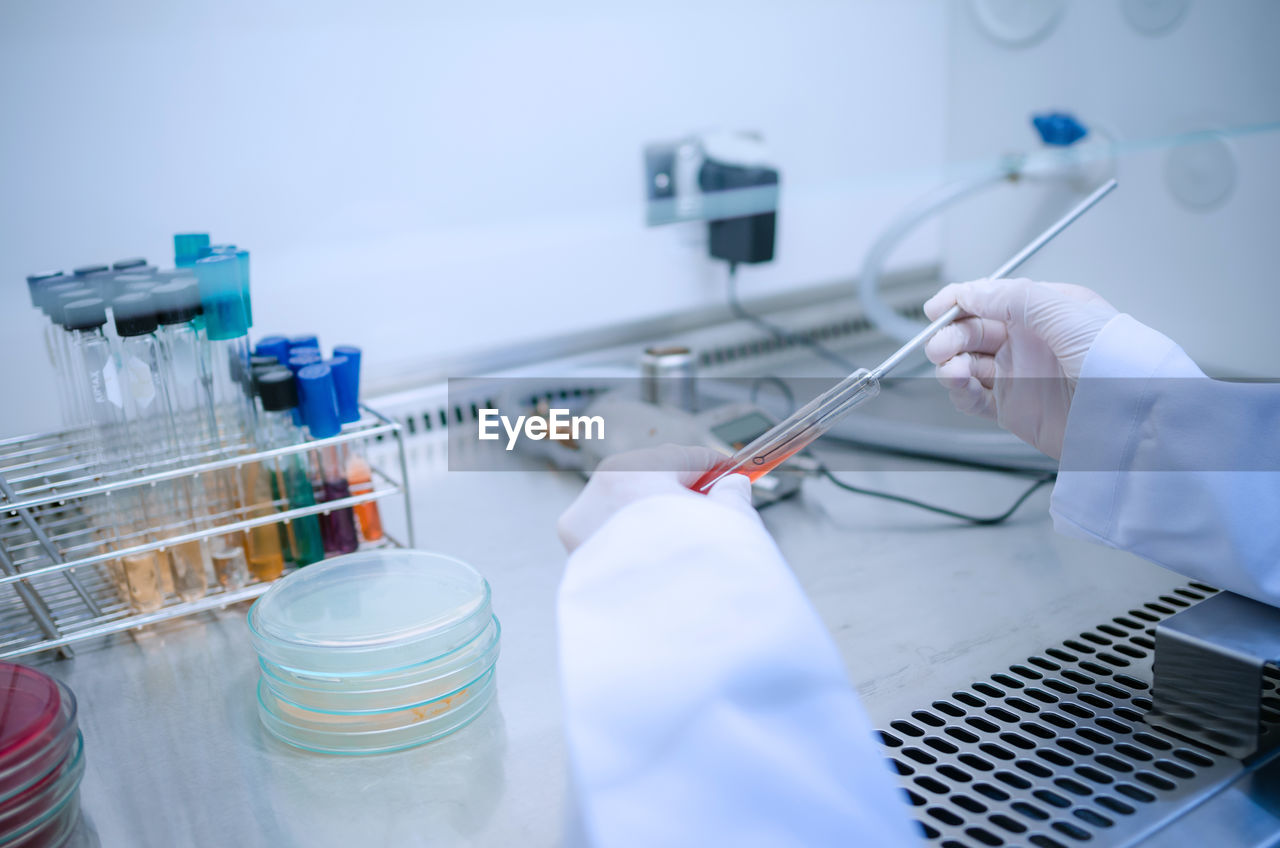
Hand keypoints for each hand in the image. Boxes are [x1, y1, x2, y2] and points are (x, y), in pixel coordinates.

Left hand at [557, 445, 754, 553]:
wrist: (666, 633)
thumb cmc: (697, 571)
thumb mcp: (733, 523)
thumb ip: (732, 496)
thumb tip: (732, 487)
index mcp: (633, 471)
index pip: (679, 458)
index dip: (713, 468)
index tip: (731, 475)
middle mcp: (598, 493)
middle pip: (649, 483)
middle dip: (682, 496)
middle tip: (716, 512)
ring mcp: (582, 529)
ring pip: (628, 514)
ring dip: (658, 523)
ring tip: (693, 548)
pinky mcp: (579, 563)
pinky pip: (615, 544)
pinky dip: (639, 549)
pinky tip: (667, 567)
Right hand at [923, 278, 1118, 459]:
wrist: (1133, 420)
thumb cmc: (1118, 362)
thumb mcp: (1068, 314)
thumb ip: (1015, 298)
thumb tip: (973, 291)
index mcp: (1046, 311)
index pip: (992, 298)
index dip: (961, 300)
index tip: (936, 307)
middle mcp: (1031, 341)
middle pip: (973, 331)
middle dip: (951, 334)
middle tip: (940, 345)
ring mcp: (1020, 375)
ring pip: (969, 363)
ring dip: (951, 362)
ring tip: (950, 369)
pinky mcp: (1013, 409)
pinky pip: (974, 397)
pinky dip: (959, 390)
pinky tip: (958, 384)